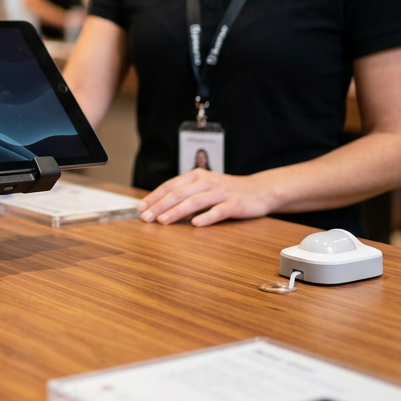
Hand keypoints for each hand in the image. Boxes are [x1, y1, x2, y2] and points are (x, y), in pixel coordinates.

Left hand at [136, 169, 275, 226]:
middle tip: (146, 217)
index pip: (170, 185)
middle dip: (160, 205)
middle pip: (179, 193)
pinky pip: (218, 211)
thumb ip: (186, 193)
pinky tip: (195, 224)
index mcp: (197, 176)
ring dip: (177, 211)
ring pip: (195, 201)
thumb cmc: (227, 191)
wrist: (259, 190)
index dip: (154, 196)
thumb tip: (159, 206)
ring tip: (163, 221)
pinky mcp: (235, 204)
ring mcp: (221, 193)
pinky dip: (206, 217)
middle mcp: (207, 181)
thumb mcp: (204, 186)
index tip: (140, 208)